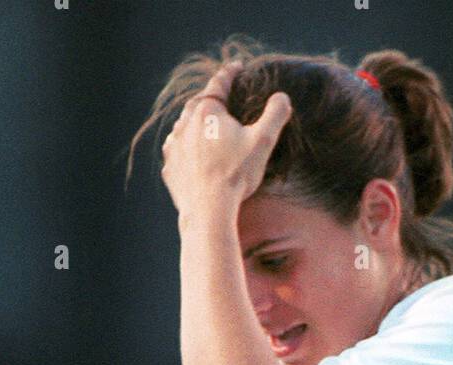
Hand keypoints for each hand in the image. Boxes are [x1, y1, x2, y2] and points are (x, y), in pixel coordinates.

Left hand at [162, 60, 291, 216]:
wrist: (208, 210)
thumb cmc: (235, 174)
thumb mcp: (262, 141)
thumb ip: (275, 114)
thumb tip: (282, 97)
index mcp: (207, 110)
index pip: (219, 83)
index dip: (230, 73)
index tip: (237, 67)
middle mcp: (185, 123)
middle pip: (199, 103)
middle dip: (211, 98)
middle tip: (221, 97)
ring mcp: (175, 146)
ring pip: (184, 126)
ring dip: (195, 122)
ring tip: (205, 126)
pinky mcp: (170, 168)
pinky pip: (177, 151)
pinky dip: (185, 147)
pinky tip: (190, 152)